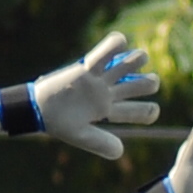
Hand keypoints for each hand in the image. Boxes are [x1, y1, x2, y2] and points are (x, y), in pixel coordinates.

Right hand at [29, 32, 159, 159]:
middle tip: (152, 82)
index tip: (153, 110)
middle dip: (148, 83)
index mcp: (108, 111)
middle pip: (136, 87)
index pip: (136, 111)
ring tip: (140, 57)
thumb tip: (120, 151)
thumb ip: (102, 144)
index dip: (148, 111)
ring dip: (135, 60)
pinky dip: (113, 46)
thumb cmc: (59, 124)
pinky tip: (121, 41)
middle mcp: (106, 93)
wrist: (39, 109)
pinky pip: (103, 54)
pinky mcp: (86, 68)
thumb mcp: (82, 136)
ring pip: (125, 66)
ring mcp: (98, 80)